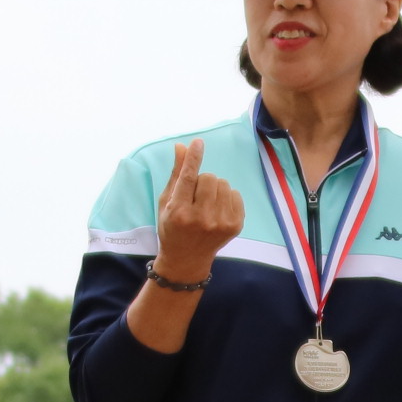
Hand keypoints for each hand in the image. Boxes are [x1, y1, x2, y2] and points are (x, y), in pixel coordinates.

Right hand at [154, 140, 244, 281]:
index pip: (188, 178)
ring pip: (223, 184)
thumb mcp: (166, 202)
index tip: (198, 143)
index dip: (193, 158)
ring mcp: (220, 224)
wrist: (187, 259)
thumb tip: (182, 146)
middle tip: (195, 197)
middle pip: (209, 177)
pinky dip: (226, 197)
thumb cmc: (172, 227)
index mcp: (179, 212)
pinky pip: (235, 194)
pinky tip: (217, 210)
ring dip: (214, 189)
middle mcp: (201, 219)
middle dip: (202, 181)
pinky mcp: (235, 226)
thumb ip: (176, 174)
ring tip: (206, 204)